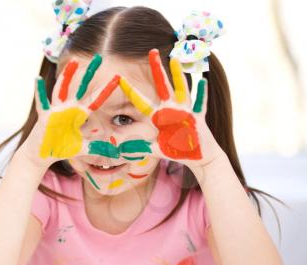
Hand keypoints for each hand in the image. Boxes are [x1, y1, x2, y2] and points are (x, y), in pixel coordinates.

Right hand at [20, 54, 120, 168]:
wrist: (43, 154)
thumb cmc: (62, 148)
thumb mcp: (83, 148)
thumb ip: (98, 148)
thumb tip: (115, 153)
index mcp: (79, 114)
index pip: (96, 99)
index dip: (106, 90)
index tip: (118, 78)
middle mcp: (69, 108)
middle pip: (81, 87)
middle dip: (90, 73)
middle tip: (100, 58)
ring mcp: (56, 110)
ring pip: (63, 89)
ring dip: (68, 76)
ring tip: (75, 61)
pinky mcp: (45, 116)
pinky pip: (42, 102)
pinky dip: (39, 91)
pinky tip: (37, 79)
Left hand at [118, 49, 225, 172]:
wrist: (198, 156)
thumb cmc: (178, 150)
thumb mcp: (156, 149)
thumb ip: (139, 147)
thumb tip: (118, 149)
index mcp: (160, 116)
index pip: (142, 101)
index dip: (131, 90)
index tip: (120, 78)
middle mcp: (172, 110)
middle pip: (162, 86)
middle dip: (157, 69)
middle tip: (152, 51)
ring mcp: (185, 112)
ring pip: (181, 89)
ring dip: (178, 76)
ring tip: (174, 60)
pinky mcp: (197, 118)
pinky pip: (199, 104)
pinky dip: (201, 94)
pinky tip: (202, 81)